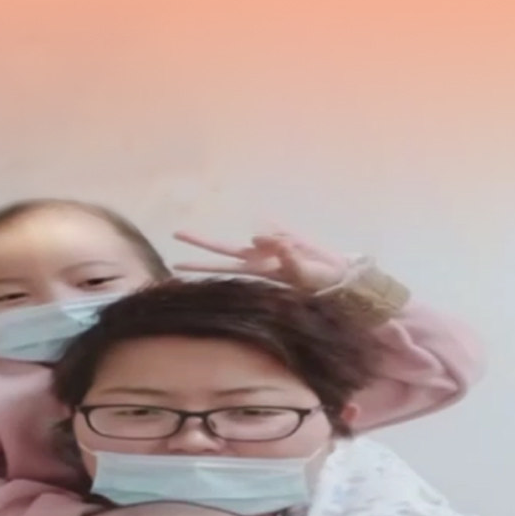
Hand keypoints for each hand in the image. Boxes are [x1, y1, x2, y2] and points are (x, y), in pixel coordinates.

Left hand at [173, 230, 348, 292]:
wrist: (339, 279)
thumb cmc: (318, 285)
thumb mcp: (302, 275)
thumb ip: (287, 256)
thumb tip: (260, 235)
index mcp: (256, 273)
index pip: (222, 269)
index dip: (201, 267)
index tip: (175, 265)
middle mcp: (258, 260)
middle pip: (224, 249)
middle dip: (201, 242)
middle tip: (176, 233)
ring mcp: (270, 247)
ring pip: (259, 236)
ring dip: (269, 240)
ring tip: (285, 252)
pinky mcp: (286, 236)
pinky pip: (278, 229)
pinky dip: (278, 232)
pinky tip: (281, 237)